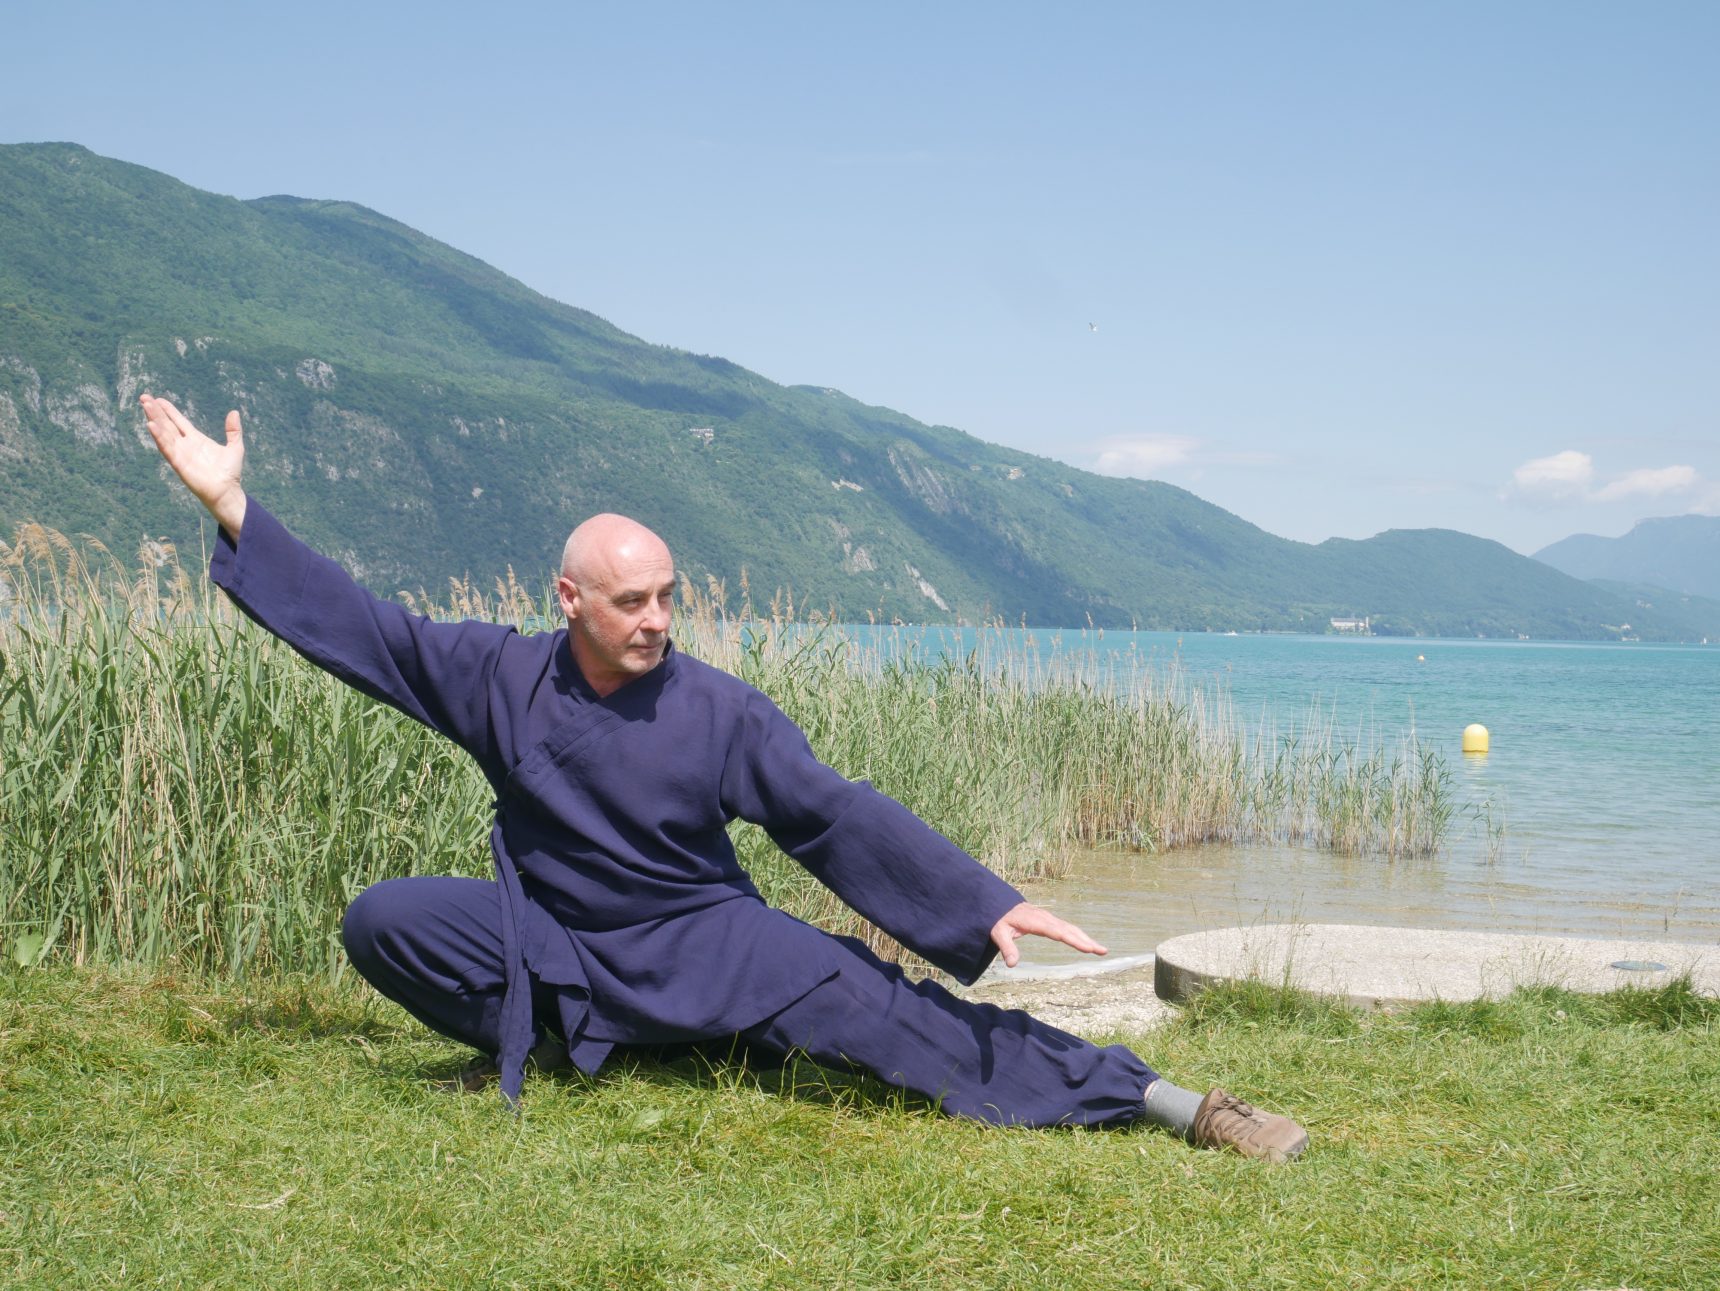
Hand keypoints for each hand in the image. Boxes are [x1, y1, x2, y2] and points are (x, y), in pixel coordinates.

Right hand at [140, 394, 247, 537]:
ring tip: (145, 405)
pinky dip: (159, 437)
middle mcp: (185, 445)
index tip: (158, 399)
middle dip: (155, 411)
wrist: (227, 492)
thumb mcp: (235, 447)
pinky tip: (151, 425)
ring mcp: (180, 454)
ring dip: (154, 420)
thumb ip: (233, 430)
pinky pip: (166, 449)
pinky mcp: (178, 464)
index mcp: (196, 439)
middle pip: (167, 425)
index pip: (178, 421)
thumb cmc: (230, 473)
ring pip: (164, 433)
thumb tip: (234, 411)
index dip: (168, 410)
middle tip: (144, 397)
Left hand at [989, 901, 1107, 968]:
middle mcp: (1046, 919)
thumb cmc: (1000, 919)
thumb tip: (1012, 964)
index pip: (1057, 932)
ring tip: (1101, 950)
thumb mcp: (999, 933)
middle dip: (1086, 940)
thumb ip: (1006, 947)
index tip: (1087, 948)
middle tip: (1102, 951)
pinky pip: (1068, 928)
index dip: (1073, 940)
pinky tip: (1087, 943)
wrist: (1001, 904)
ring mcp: (1050, 919)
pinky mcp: (1051, 921)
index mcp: (1036, 921)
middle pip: (1069, 930)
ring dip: (1086, 938)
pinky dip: (1080, 936)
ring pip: (1071, 929)